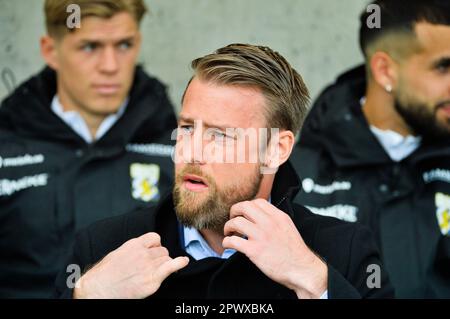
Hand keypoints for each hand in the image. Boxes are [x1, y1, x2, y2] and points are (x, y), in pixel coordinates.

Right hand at [73, 232, 188, 298]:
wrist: (99, 289)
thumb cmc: (104, 275)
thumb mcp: (118, 254)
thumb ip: (132, 250)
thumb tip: (141, 249)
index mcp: (133, 245)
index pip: (155, 238)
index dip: (156, 245)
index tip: (154, 251)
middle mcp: (143, 253)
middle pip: (162, 251)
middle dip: (159, 258)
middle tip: (152, 267)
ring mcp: (148, 266)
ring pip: (166, 259)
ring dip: (164, 265)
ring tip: (155, 272)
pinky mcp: (152, 280)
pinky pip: (171, 266)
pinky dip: (180, 263)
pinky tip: (184, 262)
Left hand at [222, 199, 326, 298]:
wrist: (302, 269)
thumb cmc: (295, 252)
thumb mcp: (288, 227)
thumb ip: (275, 220)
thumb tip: (261, 217)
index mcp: (278, 217)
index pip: (258, 202)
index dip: (247, 206)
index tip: (244, 213)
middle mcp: (269, 223)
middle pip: (244, 206)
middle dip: (234, 211)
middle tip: (232, 218)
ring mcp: (261, 236)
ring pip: (236, 222)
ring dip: (228, 226)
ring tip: (229, 232)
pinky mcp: (254, 250)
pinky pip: (233, 241)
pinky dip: (227, 242)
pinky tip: (228, 244)